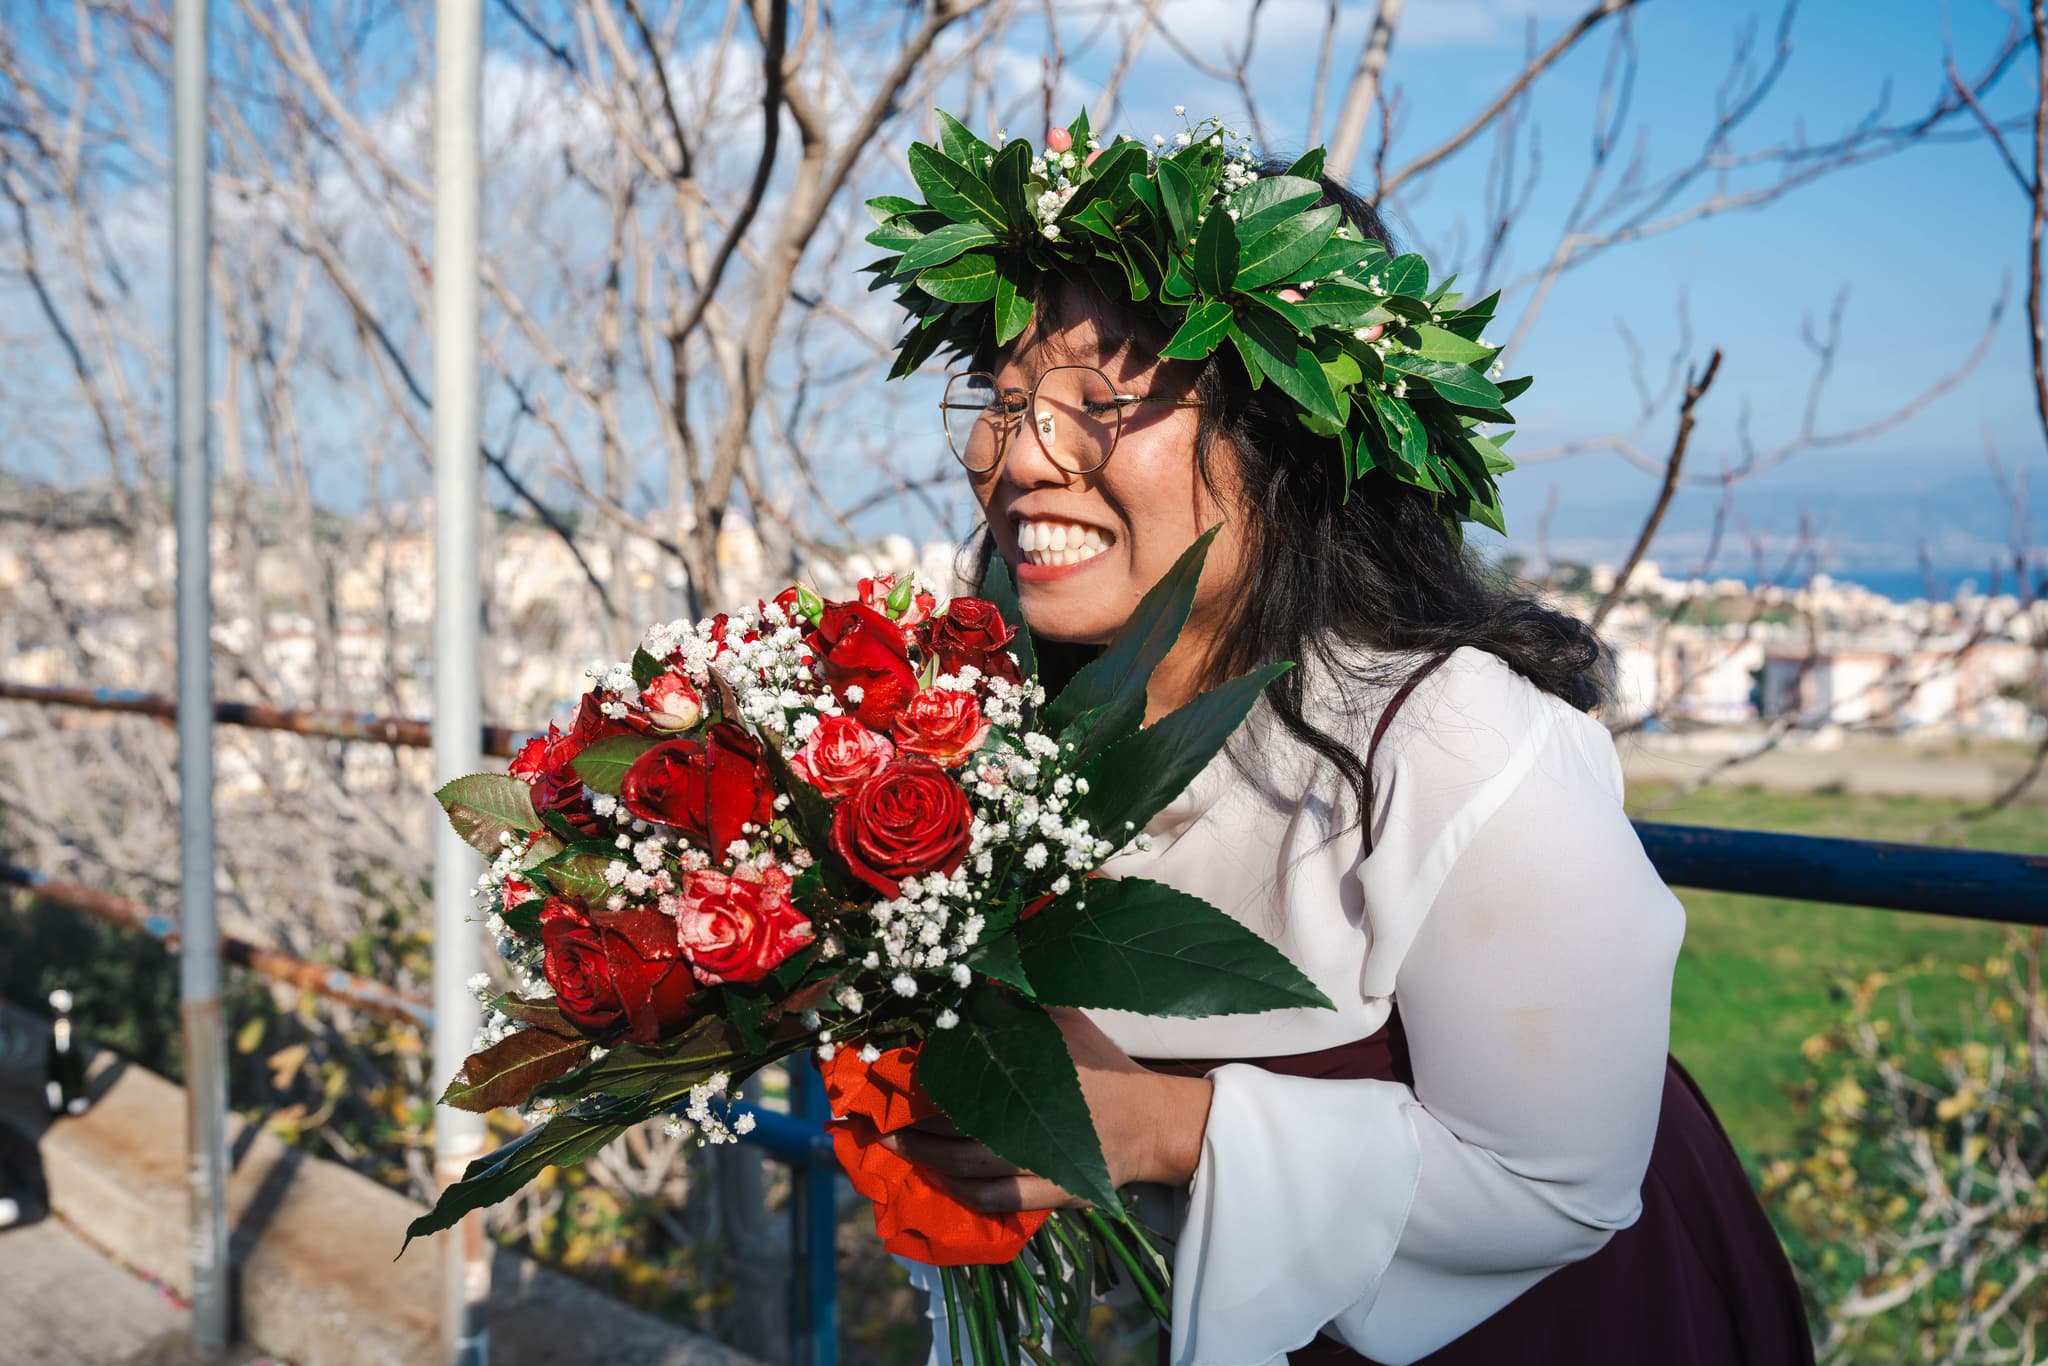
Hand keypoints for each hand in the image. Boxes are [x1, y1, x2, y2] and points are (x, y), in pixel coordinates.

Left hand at [886, 1008, 1212, 1212]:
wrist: (1150, 1121)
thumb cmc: (1103, 1065)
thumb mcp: (1063, 1018)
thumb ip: (1020, 999)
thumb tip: (977, 969)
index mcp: (1031, 1071)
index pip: (961, 1075)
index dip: (919, 1078)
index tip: (888, 1073)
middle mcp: (1027, 1119)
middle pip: (954, 1125)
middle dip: (911, 1121)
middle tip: (875, 1115)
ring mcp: (1037, 1160)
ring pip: (965, 1166)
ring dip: (924, 1158)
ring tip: (891, 1146)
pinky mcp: (1048, 1192)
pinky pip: (994, 1198)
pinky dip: (960, 1192)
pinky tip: (937, 1180)